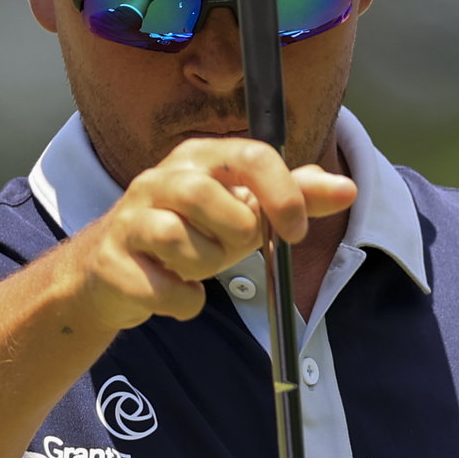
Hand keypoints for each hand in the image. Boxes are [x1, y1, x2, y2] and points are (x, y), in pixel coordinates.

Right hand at [67, 137, 356, 331]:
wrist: (112, 272)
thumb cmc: (188, 234)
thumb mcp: (242, 211)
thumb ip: (293, 197)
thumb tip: (348, 188)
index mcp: (200, 157)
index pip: (251, 155)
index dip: (282, 194)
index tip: (296, 231)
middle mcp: (160, 178)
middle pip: (207, 196)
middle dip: (233, 233)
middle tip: (231, 248)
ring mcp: (130, 217)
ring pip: (181, 241)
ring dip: (203, 267)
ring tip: (194, 267)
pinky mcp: (111, 260)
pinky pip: (164, 289)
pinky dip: (183, 302)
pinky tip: (176, 292)